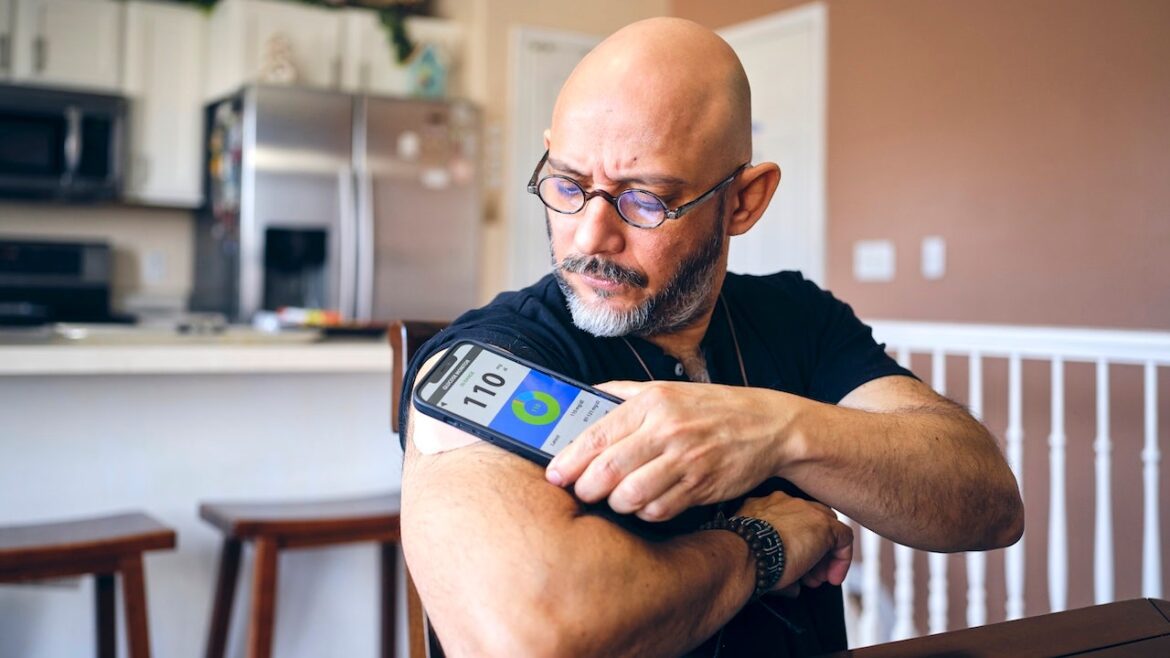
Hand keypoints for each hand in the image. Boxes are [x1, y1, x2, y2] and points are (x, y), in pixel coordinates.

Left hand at [546, 380, 804, 521]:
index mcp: (651, 403)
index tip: (554, 474)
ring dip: (615, 504)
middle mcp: (667, 430)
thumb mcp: (666, 390)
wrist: (769, 425)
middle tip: (581, 492)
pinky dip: (645, 513)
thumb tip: (582, 397)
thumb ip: (621, 393)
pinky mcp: (702, 487)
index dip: (568, 460)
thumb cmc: (711, 408)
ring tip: (614, 499)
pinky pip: (659, 510)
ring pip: (630, 495)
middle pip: (608, 470)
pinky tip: (646, 504)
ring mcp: (686, 460)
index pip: (596, 436)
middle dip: (585, 488)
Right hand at [737, 491, 852, 591]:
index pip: (789, 519)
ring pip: (827, 528)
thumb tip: (792, 587)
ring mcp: (806, 510)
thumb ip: (772, 560)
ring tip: (816, 580)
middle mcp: (785, 502)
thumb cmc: (742, 557)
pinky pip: (844, 538)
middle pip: (810, 522)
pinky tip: (833, 577)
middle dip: (811, 549)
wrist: (744, 553)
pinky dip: (841, 559)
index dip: (795, 543)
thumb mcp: (753, 552)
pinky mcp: (824, 525)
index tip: (793, 565)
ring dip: (823, 557)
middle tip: (806, 575)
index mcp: (764, 505)